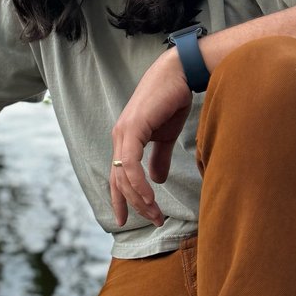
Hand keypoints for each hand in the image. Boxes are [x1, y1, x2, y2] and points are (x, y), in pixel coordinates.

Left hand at [110, 50, 193, 227]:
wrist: (178, 75)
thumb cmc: (171, 101)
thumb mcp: (165, 136)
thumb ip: (159, 158)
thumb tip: (157, 180)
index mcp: (125, 139)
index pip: (117, 175)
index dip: (120, 198)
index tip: (125, 221)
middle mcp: (119, 136)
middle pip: (119, 180)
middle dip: (134, 204)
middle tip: (154, 220)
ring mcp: (123, 132)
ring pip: (124, 175)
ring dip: (139, 198)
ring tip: (155, 213)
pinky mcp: (132, 128)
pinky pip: (131, 163)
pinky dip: (139, 182)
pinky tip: (150, 196)